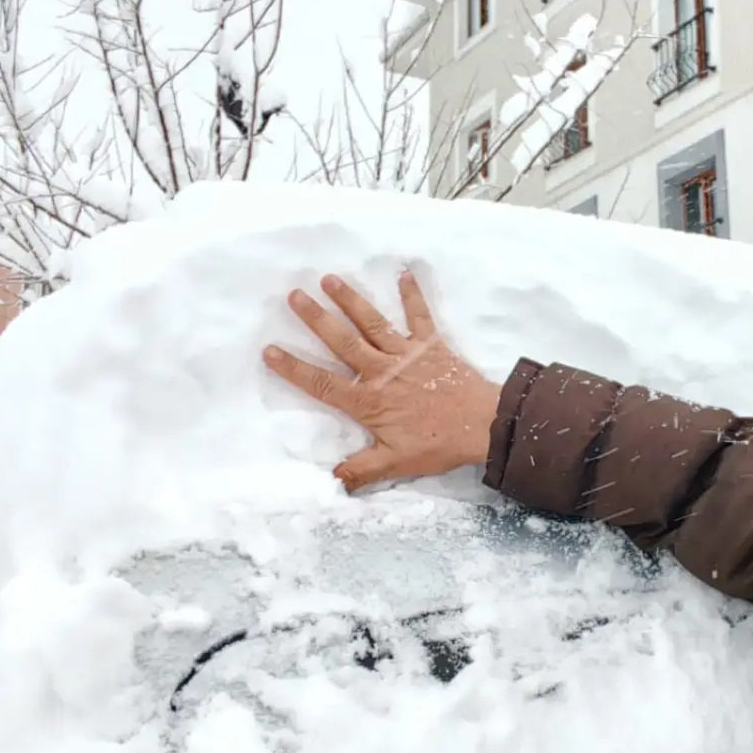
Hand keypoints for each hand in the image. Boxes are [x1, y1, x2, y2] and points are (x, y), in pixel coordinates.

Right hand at [263, 269, 502, 491]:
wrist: (482, 425)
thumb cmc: (437, 444)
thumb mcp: (396, 463)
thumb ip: (362, 470)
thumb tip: (332, 480)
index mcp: (369, 401)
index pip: (323, 384)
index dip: (295, 368)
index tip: (270, 350)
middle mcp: (382, 371)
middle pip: (342, 342)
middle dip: (316, 318)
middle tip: (294, 295)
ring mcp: (406, 354)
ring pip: (372, 323)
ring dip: (350, 300)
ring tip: (329, 278)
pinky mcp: (431, 345)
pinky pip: (419, 316)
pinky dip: (412, 294)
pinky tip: (404, 272)